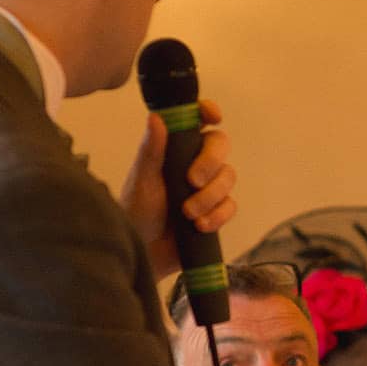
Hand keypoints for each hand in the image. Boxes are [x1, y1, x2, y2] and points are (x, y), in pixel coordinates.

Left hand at [118, 97, 236, 278]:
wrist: (144, 252)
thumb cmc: (136, 213)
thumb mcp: (141, 180)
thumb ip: (151, 150)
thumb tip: (156, 118)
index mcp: (174, 149)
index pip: (196, 121)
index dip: (208, 112)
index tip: (212, 116)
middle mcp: (193, 163)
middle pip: (220, 145)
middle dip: (211, 162)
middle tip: (192, 181)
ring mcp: (207, 187)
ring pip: (228, 178)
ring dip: (210, 196)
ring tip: (188, 213)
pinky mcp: (216, 211)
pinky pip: (230, 206)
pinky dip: (217, 216)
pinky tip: (199, 225)